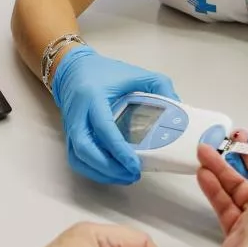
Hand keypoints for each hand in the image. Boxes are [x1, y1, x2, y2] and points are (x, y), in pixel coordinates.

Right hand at [51, 46, 178, 184]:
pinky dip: (93, 171)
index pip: (103, 128)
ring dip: (101, 173)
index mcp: (93, 97)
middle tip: (132, 174)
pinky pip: (76, 159)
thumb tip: (179, 108)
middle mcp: (78, 114)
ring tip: (125, 176)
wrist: (72, 69)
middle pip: (86, 149)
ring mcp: (70, 127)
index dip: (118, 149)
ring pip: (79, 158)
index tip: (134, 164)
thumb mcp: (134, 73)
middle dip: (108, 167)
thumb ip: (159, 86)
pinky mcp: (68, 136)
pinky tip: (111, 173)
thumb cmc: (104, 72)